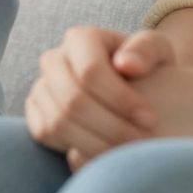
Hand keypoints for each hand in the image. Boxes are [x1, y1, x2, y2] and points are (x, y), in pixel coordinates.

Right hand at [24, 27, 175, 170]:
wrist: (132, 86)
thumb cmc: (146, 67)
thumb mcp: (158, 50)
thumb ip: (146, 49)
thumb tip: (126, 65)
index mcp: (80, 39)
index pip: (90, 72)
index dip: (120, 99)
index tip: (150, 119)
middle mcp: (53, 60)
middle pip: (72, 100)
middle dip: (111, 126)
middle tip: (142, 142)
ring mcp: (40, 87)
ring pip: (58, 121)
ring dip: (96, 143)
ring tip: (127, 152)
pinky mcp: (35, 113)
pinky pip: (46, 134)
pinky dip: (75, 148)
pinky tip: (106, 153)